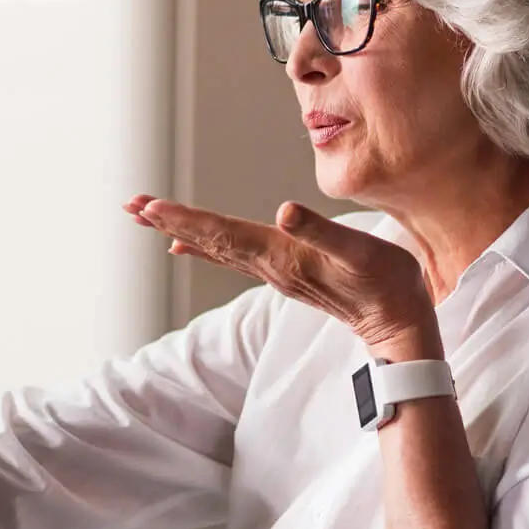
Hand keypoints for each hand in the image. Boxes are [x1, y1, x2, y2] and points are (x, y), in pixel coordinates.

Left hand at [127, 196, 439, 355]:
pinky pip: (231, 256)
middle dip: (168, 221)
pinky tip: (185, 245)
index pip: (221, 233)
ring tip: (147, 216)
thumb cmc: (386, 284)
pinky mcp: (283, 273)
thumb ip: (321, 230)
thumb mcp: (359, 250)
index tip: (148, 207)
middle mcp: (268, 265)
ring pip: (215, 246)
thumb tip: (284, 211)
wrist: (398, 324)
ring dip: (180, 230)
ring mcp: (273, 271)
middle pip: (208, 239)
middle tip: (130, 204)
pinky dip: (204, 245)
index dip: (184, 218)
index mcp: (280, 255)